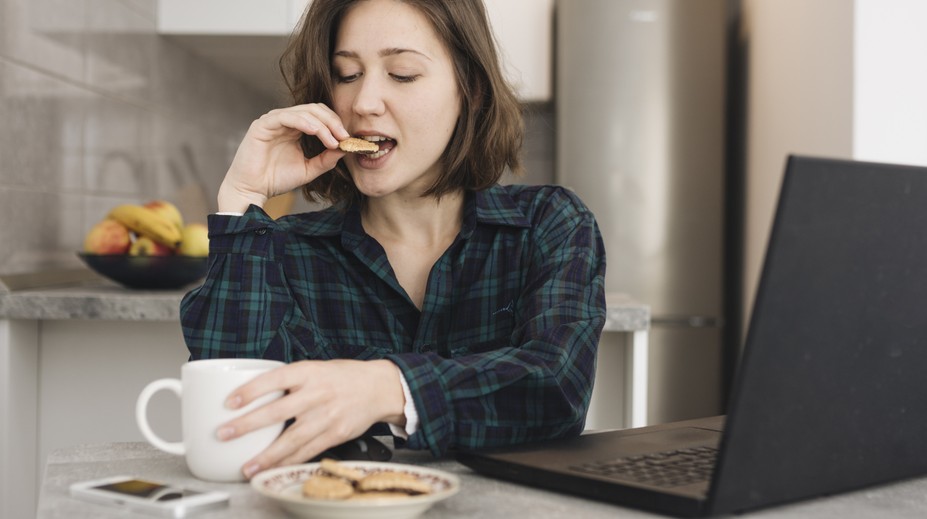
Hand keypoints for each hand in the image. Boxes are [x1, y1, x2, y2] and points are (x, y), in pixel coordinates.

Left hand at [216, 359, 405, 478]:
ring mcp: (327, 416)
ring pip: (292, 439)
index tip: (229, 402)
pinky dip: (289, 462)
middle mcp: (317, 393)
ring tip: (247, 467)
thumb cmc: (342, 377)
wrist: (380, 387)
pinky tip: (274, 469)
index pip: (275, 379)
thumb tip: (254, 394)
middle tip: (224, 434)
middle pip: (278, 411)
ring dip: (267, 455)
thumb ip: (289, 380)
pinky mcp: (336, 434)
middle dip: (248, 425)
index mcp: (309, 372)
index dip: (251, 391)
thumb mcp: (315, 368)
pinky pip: (308, 451)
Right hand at [217, 104, 350, 212]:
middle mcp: (285, 121)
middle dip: (333, 122)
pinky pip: (286, 117)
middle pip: (315, 109)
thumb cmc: (276, 180)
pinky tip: (316, 131)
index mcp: (296, 128)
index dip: (336, 124)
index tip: (348, 140)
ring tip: (333, 140)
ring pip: (303, 112)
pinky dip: (303, 122)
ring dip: (322, 125)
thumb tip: (346, 149)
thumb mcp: (309, 170)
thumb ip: (326, 159)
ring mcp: (273, 121)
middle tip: (344, 137)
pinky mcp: (262, 125)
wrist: (252, 190)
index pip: (320, 116)